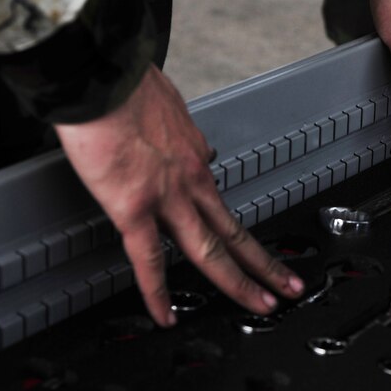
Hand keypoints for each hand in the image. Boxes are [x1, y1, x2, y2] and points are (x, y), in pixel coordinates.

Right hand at [54, 66, 303, 326]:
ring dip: (241, 282)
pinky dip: (157, 294)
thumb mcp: (165, 100)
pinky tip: (165, 316)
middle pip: (234, 230)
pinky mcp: (134, 208)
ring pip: (212, 251)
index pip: (215, 192)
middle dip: (265, 262)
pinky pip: (148, 262)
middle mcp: (191, 177)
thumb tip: (175, 127)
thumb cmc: (125, 81)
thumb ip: (172, 124)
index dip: (225, 216)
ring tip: (262, 305)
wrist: (103, 75)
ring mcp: (169, 196)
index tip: (235, 232)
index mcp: (193, 152)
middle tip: (288, 285)